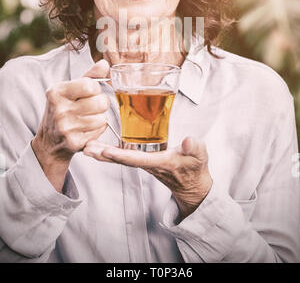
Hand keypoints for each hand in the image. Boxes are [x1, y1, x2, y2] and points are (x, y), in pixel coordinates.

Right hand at [32, 59, 109, 190]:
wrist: (49, 142)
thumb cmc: (63, 110)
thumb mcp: (70, 90)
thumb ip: (89, 76)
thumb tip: (104, 64)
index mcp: (56, 92)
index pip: (90, 85)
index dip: (95, 88)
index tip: (89, 92)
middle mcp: (59, 109)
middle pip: (100, 102)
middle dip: (101, 103)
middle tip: (93, 106)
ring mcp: (66, 127)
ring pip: (102, 118)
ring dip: (100, 117)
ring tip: (89, 117)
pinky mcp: (74, 142)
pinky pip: (99, 131)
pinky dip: (98, 129)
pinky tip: (87, 128)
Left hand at [83, 136, 212, 219]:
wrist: (193, 184)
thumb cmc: (194, 168)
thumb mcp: (199, 155)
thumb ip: (194, 148)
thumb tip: (188, 142)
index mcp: (159, 163)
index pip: (137, 159)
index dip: (122, 155)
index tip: (106, 151)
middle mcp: (148, 164)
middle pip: (122, 159)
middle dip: (104, 155)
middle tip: (86, 148)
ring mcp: (144, 162)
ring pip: (120, 157)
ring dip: (103, 152)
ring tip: (86, 146)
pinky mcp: (143, 159)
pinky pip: (124, 154)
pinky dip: (110, 150)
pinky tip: (100, 145)